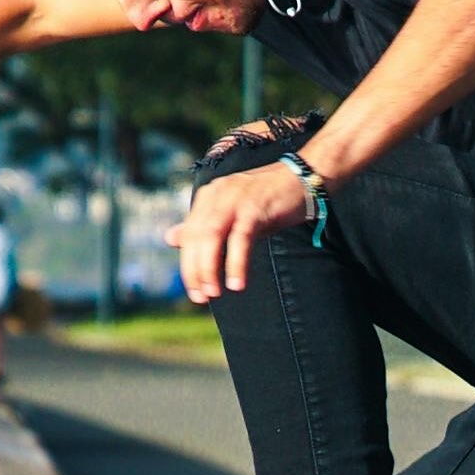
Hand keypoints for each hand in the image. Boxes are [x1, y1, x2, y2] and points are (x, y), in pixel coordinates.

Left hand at [167, 163, 310, 303]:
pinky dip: (236, 263)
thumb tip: (169, 238)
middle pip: (196, 238)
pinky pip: (240, 238)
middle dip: (195, 271)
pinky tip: (236, 283)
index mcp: (208, 197)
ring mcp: (235, 199)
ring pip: (211, 237)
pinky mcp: (255, 207)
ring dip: (209, 268)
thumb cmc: (269, 199)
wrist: (305, 177)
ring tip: (214, 293)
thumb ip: (202, 228)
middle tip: (201, 297)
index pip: (189, 236)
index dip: (188, 266)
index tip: (195, 291)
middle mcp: (217, 195)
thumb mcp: (232, 215)